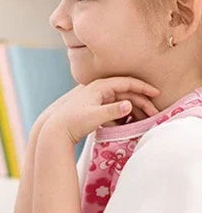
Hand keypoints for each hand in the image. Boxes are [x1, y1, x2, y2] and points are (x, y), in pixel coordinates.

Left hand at [41, 76, 159, 144]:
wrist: (55, 130)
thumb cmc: (74, 122)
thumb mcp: (95, 117)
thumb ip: (113, 111)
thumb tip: (129, 105)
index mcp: (99, 87)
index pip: (127, 82)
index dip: (143, 87)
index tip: (157, 94)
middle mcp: (98, 90)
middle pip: (126, 92)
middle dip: (142, 102)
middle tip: (154, 113)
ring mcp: (96, 98)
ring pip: (121, 101)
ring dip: (134, 110)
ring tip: (145, 120)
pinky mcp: (94, 108)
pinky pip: (113, 109)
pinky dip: (123, 115)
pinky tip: (129, 124)